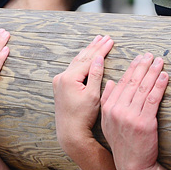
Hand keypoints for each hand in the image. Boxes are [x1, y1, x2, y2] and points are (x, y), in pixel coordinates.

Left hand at [53, 35, 113, 154]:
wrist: (70, 132)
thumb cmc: (83, 116)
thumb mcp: (92, 96)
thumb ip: (95, 75)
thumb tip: (99, 58)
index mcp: (69, 78)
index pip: (89, 59)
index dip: (101, 50)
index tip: (111, 41)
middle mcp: (61, 77)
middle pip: (81, 58)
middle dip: (94, 47)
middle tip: (105, 37)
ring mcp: (59, 82)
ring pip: (76, 62)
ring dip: (87, 52)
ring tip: (96, 41)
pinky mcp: (60, 87)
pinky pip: (72, 69)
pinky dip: (81, 61)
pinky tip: (85, 56)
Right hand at [100, 53, 166, 169]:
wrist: (132, 165)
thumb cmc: (123, 143)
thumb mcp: (108, 122)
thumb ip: (108, 101)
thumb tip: (110, 81)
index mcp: (108, 108)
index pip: (122, 83)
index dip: (132, 68)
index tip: (139, 58)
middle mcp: (118, 110)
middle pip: (133, 83)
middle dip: (143, 66)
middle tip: (151, 55)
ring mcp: (131, 116)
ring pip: (144, 89)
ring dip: (153, 72)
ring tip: (160, 62)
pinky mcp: (145, 122)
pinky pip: (153, 99)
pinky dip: (159, 86)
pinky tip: (164, 76)